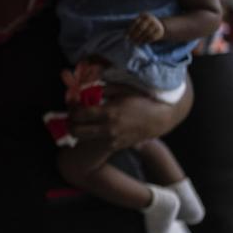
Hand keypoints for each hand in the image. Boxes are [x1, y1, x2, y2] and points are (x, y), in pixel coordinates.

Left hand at [68, 82, 185, 151]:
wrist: (162, 118)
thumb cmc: (143, 99)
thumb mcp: (123, 89)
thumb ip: (102, 89)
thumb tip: (85, 87)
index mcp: (108, 113)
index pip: (78, 114)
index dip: (72, 108)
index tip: (74, 103)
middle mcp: (108, 129)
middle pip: (75, 131)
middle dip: (71, 122)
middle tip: (74, 114)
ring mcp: (112, 140)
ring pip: (83, 139)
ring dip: (79, 130)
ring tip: (84, 121)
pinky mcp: (116, 146)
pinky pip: (96, 142)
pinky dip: (92, 135)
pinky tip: (97, 126)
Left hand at [127, 12, 164, 43]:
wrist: (159, 26)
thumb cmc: (145, 25)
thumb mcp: (140, 23)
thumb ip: (133, 27)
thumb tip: (124, 36)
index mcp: (143, 15)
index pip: (135, 22)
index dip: (130, 30)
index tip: (125, 36)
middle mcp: (150, 18)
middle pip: (141, 28)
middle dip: (135, 35)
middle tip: (130, 41)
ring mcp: (156, 24)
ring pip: (146, 33)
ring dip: (140, 39)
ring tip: (136, 43)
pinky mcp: (160, 30)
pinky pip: (152, 37)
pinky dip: (146, 41)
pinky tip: (142, 43)